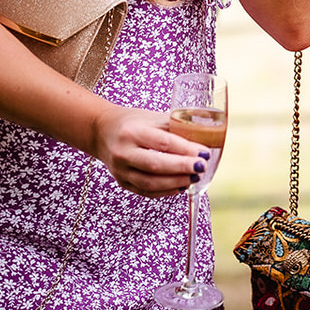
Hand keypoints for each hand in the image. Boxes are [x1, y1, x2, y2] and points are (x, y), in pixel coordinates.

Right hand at [91, 105, 210, 197]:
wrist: (102, 131)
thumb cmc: (132, 122)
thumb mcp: (152, 117)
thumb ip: (176, 126)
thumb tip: (207, 135)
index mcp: (132, 132)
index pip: (163, 143)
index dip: (185, 150)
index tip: (205, 153)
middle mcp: (123, 152)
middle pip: (156, 165)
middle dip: (182, 168)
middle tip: (202, 167)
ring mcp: (120, 170)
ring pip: (150, 183)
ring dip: (176, 182)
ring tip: (194, 178)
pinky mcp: (122, 183)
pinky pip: (146, 191)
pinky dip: (166, 191)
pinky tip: (181, 186)